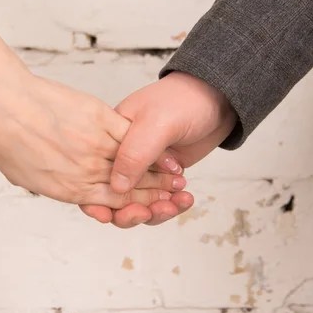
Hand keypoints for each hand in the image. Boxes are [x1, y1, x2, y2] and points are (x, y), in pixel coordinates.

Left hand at [0, 62, 186, 207]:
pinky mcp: (100, 119)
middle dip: (157, 192)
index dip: (139, 205)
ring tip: (177, 175)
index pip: (113, 203)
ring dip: (160, 171)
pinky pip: (131, 137)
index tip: (155, 205)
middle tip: (176, 193)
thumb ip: (54, 185)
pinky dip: (151, 146)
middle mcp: (86, 170)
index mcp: (68, 188)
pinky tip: (166, 151)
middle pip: (130, 186)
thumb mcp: (25, 175)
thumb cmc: (3, 137)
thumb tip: (68, 187)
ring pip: (136, 162)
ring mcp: (95, 144)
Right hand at [79, 71, 237, 226]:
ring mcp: (146, 167)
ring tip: (175, 204)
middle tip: (148, 212)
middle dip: (129, 211)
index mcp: (111, 138)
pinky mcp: (164, 176)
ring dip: (154, 210)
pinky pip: (160, 199)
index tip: (106, 215)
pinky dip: (171, 205)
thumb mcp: (156, 123)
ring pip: (139, 202)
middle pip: (115, 196)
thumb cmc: (184, 100)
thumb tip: (116, 187)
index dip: (96, 199)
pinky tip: (185, 200)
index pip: (94, 175)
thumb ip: (135, 154)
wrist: (218, 97)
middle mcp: (125, 155)